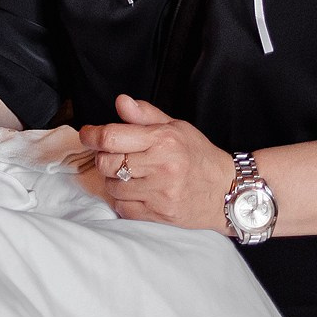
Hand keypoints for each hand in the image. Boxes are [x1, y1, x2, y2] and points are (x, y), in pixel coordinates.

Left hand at [80, 94, 231, 231]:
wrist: (228, 190)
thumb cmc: (198, 156)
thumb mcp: (176, 127)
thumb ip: (144, 114)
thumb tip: (121, 101)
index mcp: (163, 140)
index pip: (111, 137)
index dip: (92, 135)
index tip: (88, 135)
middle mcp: (162, 166)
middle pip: (106, 163)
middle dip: (104, 158)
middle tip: (115, 157)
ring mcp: (162, 193)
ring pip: (112, 187)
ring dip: (114, 180)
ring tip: (131, 175)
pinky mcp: (162, 214)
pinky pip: (124, 208)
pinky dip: (123, 201)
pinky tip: (137, 192)